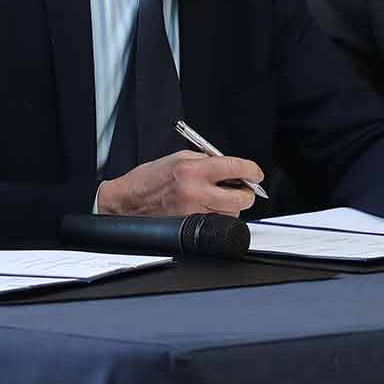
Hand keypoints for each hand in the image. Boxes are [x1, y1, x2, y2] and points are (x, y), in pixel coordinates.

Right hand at [95, 150, 261, 217]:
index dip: (251, 170)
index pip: (235, 168)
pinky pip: (217, 222)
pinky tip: (207, 207)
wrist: (127, 201)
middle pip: (241, 198)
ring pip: (231, 213)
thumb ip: (208, 160)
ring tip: (216, 196)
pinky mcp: (191, 226)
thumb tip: (232, 168)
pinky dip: (218, 215)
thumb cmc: (150, 178)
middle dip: (247, 193)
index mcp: (193, 170)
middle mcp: (195, 192)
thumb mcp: (180, 157)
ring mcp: (194, 212)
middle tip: (243, 188)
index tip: (255, 172)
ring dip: (231, 205)